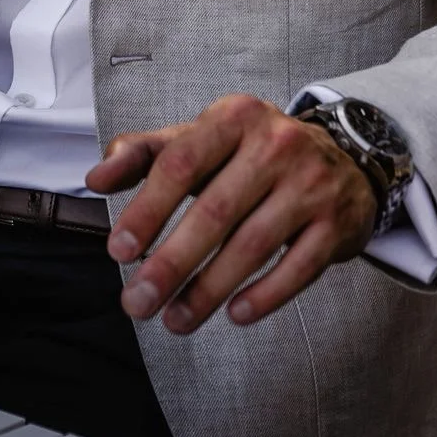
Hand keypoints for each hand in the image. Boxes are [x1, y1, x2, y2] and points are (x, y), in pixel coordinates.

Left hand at [86, 94, 376, 334]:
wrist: (340, 157)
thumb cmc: (250, 153)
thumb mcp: (199, 140)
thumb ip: (144, 155)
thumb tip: (95, 179)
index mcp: (233, 117)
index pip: (180, 163)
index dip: (147, 210)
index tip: (118, 252)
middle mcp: (275, 143)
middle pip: (214, 212)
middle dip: (171, 264)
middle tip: (137, 302)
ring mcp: (311, 182)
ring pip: (253, 245)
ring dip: (209, 291)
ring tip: (175, 320)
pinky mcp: (337, 221)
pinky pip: (299, 267)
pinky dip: (265, 295)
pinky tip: (234, 315)